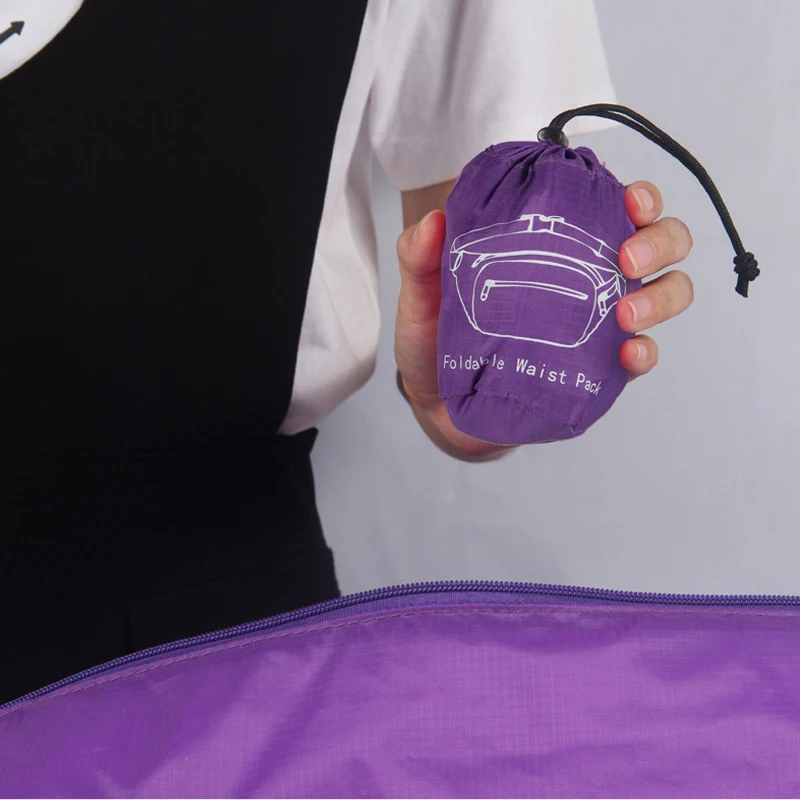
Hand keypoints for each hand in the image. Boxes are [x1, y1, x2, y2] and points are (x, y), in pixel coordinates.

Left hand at [395, 182, 692, 458]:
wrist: (442, 409)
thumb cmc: (438, 344)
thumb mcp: (421, 299)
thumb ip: (420, 260)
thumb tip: (433, 221)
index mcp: (556, 245)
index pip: (614, 205)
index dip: (640, 197)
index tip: (632, 203)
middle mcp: (589, 277)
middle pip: (661, 242)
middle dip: (660, 241)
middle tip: (626, 261)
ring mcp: (601, 323)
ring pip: (668, 292)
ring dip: (662, 296)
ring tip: (626, 314)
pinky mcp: (601, 369)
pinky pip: (643, 355)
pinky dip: (646, 352)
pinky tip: (628, 354)